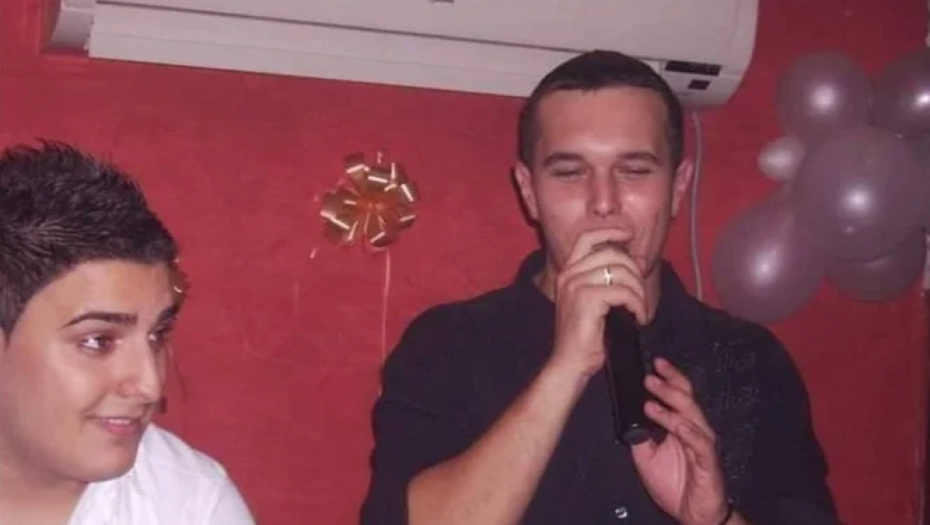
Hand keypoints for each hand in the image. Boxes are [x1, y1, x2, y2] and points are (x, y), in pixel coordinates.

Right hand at [547, 228, 646, 379]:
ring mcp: (576, 285)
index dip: (611, 230)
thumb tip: (633, 261)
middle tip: (640, 292)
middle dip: (634, 270)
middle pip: (612, 252)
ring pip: (621, 271)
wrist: (570, 362)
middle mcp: (569, 274)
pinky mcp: (587, 299)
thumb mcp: (591, 300)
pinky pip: (624, 292)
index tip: (630, 235)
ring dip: (638, 291)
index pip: (587, 237)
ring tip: (639, 309)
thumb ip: (604, 278)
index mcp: (568, 271)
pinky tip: (638, 318)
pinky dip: (638, 304)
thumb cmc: (585, 335)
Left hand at [631, 358, 729, 524]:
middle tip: (651, 376)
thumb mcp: (647, 457)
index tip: (654, 365)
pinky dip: (690, 433)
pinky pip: (701, 444)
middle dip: (669, 385)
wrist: (692, 514)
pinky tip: (679, 425)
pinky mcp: (709, 463)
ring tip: (653, 398)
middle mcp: (694, 431)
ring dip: (673, 406)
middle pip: (686, 400)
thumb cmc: (674, 484)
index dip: (668, 379)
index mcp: (681, 427)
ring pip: (693, 417)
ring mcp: (703, 446)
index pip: (677, 396)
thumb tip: (629, 416)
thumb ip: (640, 436)